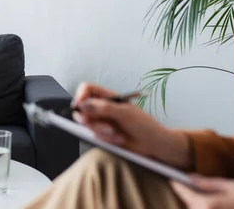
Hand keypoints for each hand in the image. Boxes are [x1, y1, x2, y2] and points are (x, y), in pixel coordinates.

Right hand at [72, 83, 189, 167]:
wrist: (154, 145)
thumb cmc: (144, 125)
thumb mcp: (125, 113)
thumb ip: (103, 108)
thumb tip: (84, 105)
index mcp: (108, 96)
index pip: (87, 89)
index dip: (80, 96)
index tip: (79, 106)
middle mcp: (102, 108)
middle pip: (82, 108)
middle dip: (89, 119)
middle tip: (101, 126)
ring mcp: (102, 121)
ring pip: (87, 124)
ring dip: (100, 131)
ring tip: (115, 133)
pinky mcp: (103, 134)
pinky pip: (95, 136)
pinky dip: (106, 138)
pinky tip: (119, 139)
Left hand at [171, 176, 233, 208]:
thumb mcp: (232, 186)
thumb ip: (209, 182)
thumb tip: (189, 177)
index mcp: (208, 205)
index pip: (185, 193)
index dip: (177, 184)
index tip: (172, 178)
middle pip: (189, 204)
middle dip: (189, 195)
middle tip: (188, 185)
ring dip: (198, 204)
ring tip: (206, 196)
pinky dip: (204, 208)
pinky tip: (211, 204)